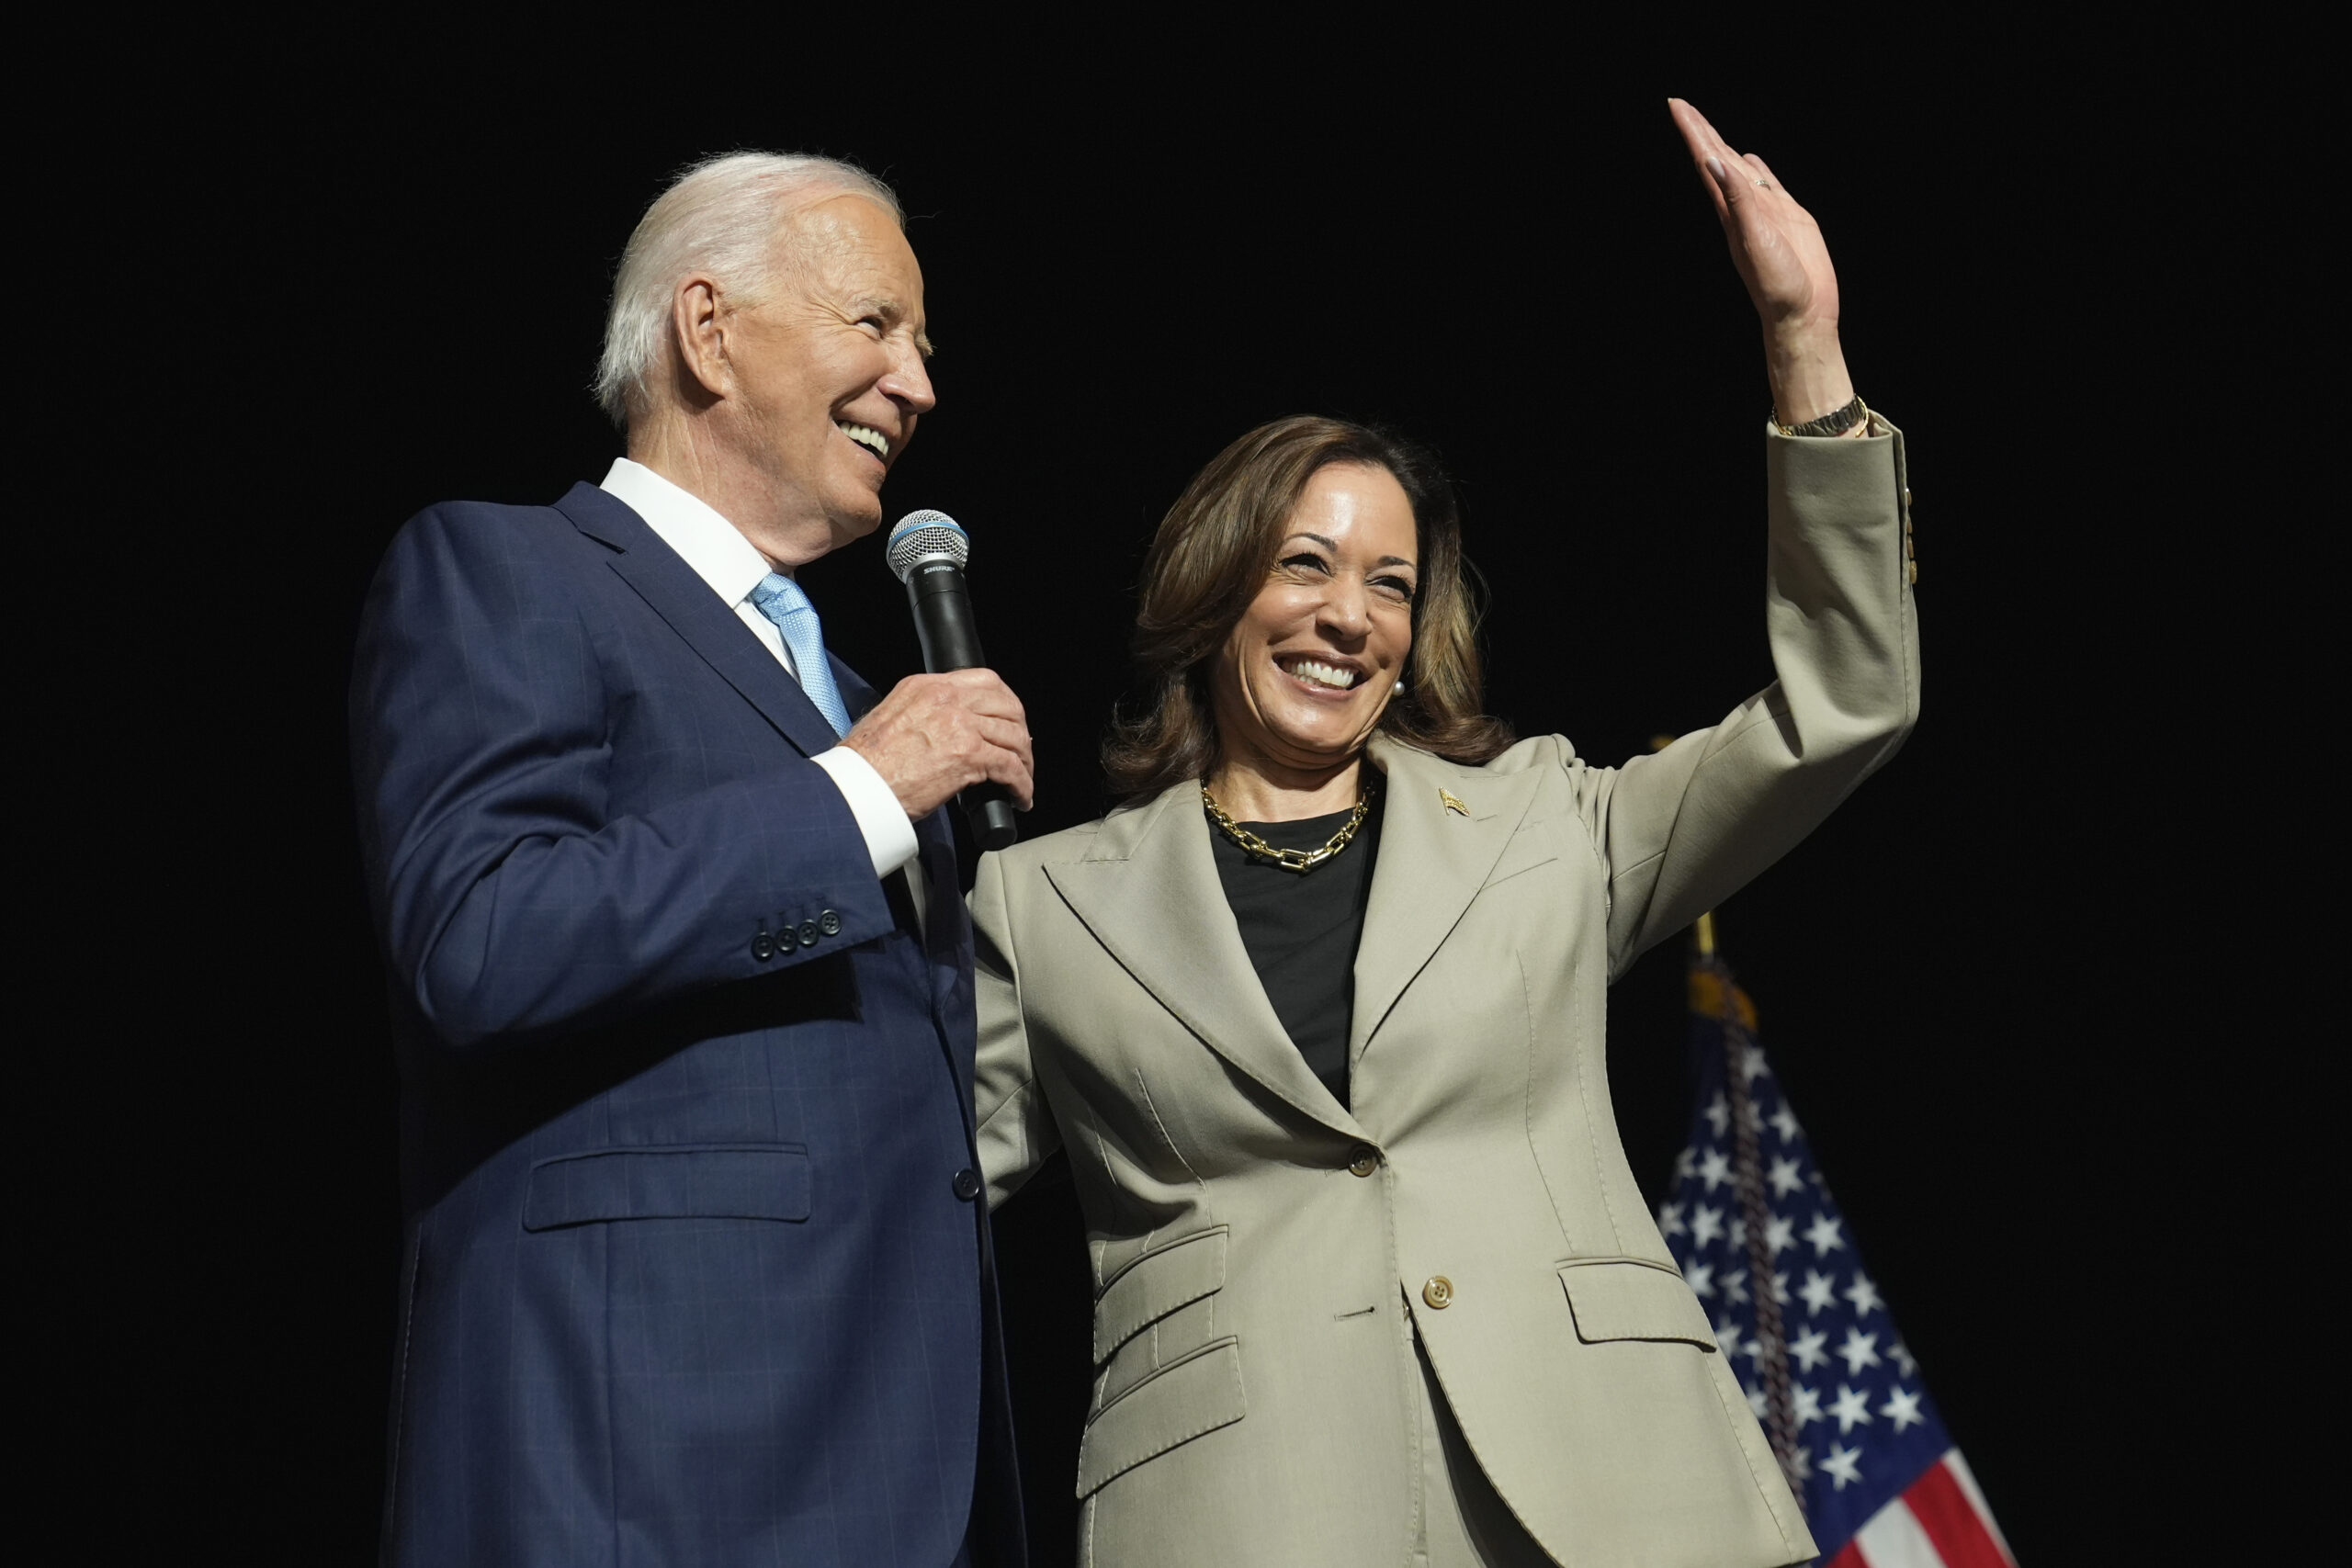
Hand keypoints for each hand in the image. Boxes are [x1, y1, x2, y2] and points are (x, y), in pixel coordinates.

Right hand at [841, 669, 1034, 818]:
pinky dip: (1022, 784)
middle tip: (1020, 751)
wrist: (858, 785)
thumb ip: (922, 713)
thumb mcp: (892, 716)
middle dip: (1019, 730)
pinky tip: (1020, 796)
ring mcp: (960, 725)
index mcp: (928, 686)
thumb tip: (943, 729)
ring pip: (1014, 737)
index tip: (1009, 720)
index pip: (984, 681)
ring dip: (1024, 761)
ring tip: (1023, 778)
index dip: (1005, 703)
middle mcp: (947, 699)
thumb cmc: (866, 762)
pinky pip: (1011, 767)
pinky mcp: (969, 755)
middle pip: (1006, 705)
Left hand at [1668, 98, 1854, 426]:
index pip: (1706, 161)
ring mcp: (1765, 211)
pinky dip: (1756, 169)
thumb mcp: (1753, 239)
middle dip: (1700, 131)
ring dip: (1723, 147)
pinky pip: (1768, 184)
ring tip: (1708, 128)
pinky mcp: (1789, 217)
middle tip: (1681, 105)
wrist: (1803, 311)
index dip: (1692, 133)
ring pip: (1740, 169)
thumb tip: (1715, 162)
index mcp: (1730, 210)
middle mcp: (1743, 207)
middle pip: (1717, 159)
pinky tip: (1749, 159)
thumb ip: (1738, 200)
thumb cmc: (1777, 283)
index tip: (1676, 106)